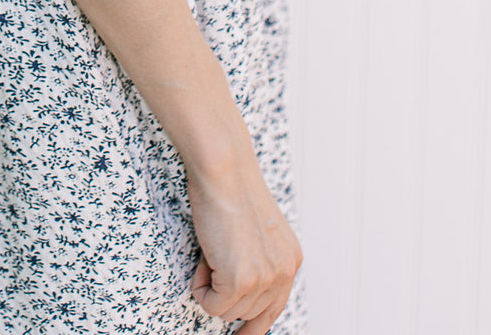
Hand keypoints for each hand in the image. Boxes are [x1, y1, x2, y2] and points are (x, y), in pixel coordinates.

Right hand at [185, 156, 301, 334]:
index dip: (255, 326)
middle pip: (248, 313)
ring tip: (211, 251)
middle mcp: (284, 272)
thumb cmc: (230, 189)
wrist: (224, 170)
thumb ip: (258, 259)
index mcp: (289, 259)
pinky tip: (204, 257)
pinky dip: (200, 287)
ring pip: (228, 312)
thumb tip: (240, 292)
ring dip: (211, 287)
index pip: (274, 308)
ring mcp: (265, 278)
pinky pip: (212, 305)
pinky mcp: (242, 280)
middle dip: (224, 292)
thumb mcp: (256, 230)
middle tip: (213, 258)